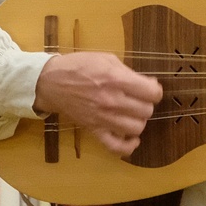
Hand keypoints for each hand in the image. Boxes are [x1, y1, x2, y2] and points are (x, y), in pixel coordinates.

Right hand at [33, 52, 163, 156]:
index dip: (155, 90)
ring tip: (132, 113)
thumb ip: (127, 71)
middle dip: (146, 103)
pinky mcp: (94, 130)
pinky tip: (132, 138)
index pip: (152, 93)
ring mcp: (103, 118)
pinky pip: (116, 147)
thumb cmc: (78, 67)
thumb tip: (148, 84)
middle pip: (146, 110)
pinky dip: (128, 146)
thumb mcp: (105, 59)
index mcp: (115, 79)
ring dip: (138, 120)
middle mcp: (111, 101)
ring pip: (136, 128)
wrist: (51, 83)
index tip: (149, 88)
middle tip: (138, 98)